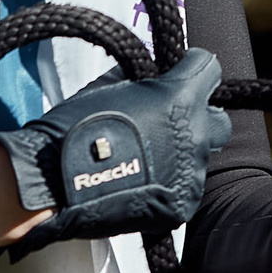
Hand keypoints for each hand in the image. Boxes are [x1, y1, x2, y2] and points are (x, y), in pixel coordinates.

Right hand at [0, 49, 234, 257]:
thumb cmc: (76, 128)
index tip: (177, 74)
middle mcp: (195, 135)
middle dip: (198, 115)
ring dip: (180, 153)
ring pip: (200, 157)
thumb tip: (153, 72)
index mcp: (180, 98)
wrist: (53, 184)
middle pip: (218, 120)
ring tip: (146, 158)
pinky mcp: (182, 205)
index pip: (209, 69)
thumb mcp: (109, 85)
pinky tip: (141, 182)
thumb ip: (141, 76)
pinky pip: (184, 187)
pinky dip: (168, 183)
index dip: (192, 68)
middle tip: (168, 119)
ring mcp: (191, 173)